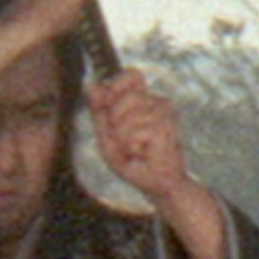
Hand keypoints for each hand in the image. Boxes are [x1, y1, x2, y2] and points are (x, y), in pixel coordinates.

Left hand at [88, 67, 192, 199]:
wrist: (156, 184)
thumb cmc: (134, 162)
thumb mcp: (107, 135)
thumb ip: (99, 110)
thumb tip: (92, 85)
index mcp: (143, 100)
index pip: (131, 74)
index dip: (117, 87)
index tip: (111, 106)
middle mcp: (157, 102)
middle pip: (125, 96)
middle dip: (116, 122)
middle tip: (126, 140)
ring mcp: (164, 113)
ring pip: (128, 115)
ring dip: (124, 138)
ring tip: (136, 149)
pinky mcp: (166, 126)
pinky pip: (135, 131)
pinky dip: (132, 146)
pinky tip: (144, 152)